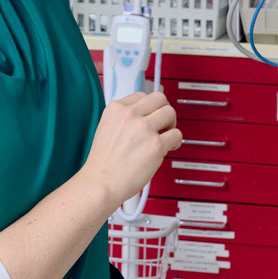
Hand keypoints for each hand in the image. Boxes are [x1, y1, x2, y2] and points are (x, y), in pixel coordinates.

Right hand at [81, 92, 181, 209]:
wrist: (101, 183)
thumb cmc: (103, 163)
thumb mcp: (106, 128)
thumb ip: (125, 118)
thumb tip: (146, 115)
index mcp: (115, 108)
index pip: (142, 95)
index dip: (149, 107)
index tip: (152, 115)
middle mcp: (130, 115)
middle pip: (160, 99)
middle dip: (164, 110)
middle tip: (163, 123)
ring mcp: (144, 129)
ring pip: (170, 113)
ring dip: (171, 125)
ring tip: (165, 136)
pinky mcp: (156, 145)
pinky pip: (177, 135)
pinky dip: (175, 142)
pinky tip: (167, 148)